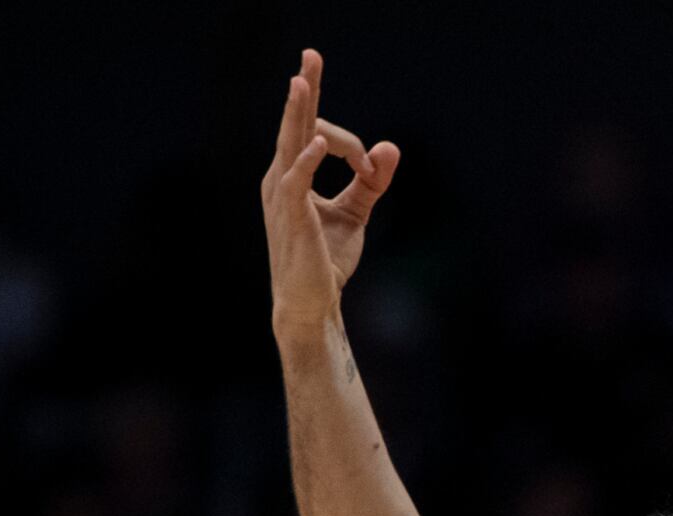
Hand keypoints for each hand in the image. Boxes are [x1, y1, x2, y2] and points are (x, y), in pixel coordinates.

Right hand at [261, 48, 399, 336]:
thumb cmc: (325, 261)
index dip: (352, 145)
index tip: (373, 168)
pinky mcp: (292, 215)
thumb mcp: (355, 213)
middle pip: (295, 124)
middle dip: (305, 89)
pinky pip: (296, 179)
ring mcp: (283, 195)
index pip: (315, 132)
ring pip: (292, 143)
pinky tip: (321, 145)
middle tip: (311, 55)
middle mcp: (281, 177)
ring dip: (299, 111)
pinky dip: (309, 160)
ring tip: (302, 81)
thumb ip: (372, 181)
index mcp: (292, 174)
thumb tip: (390, 146)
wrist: (311, 304)